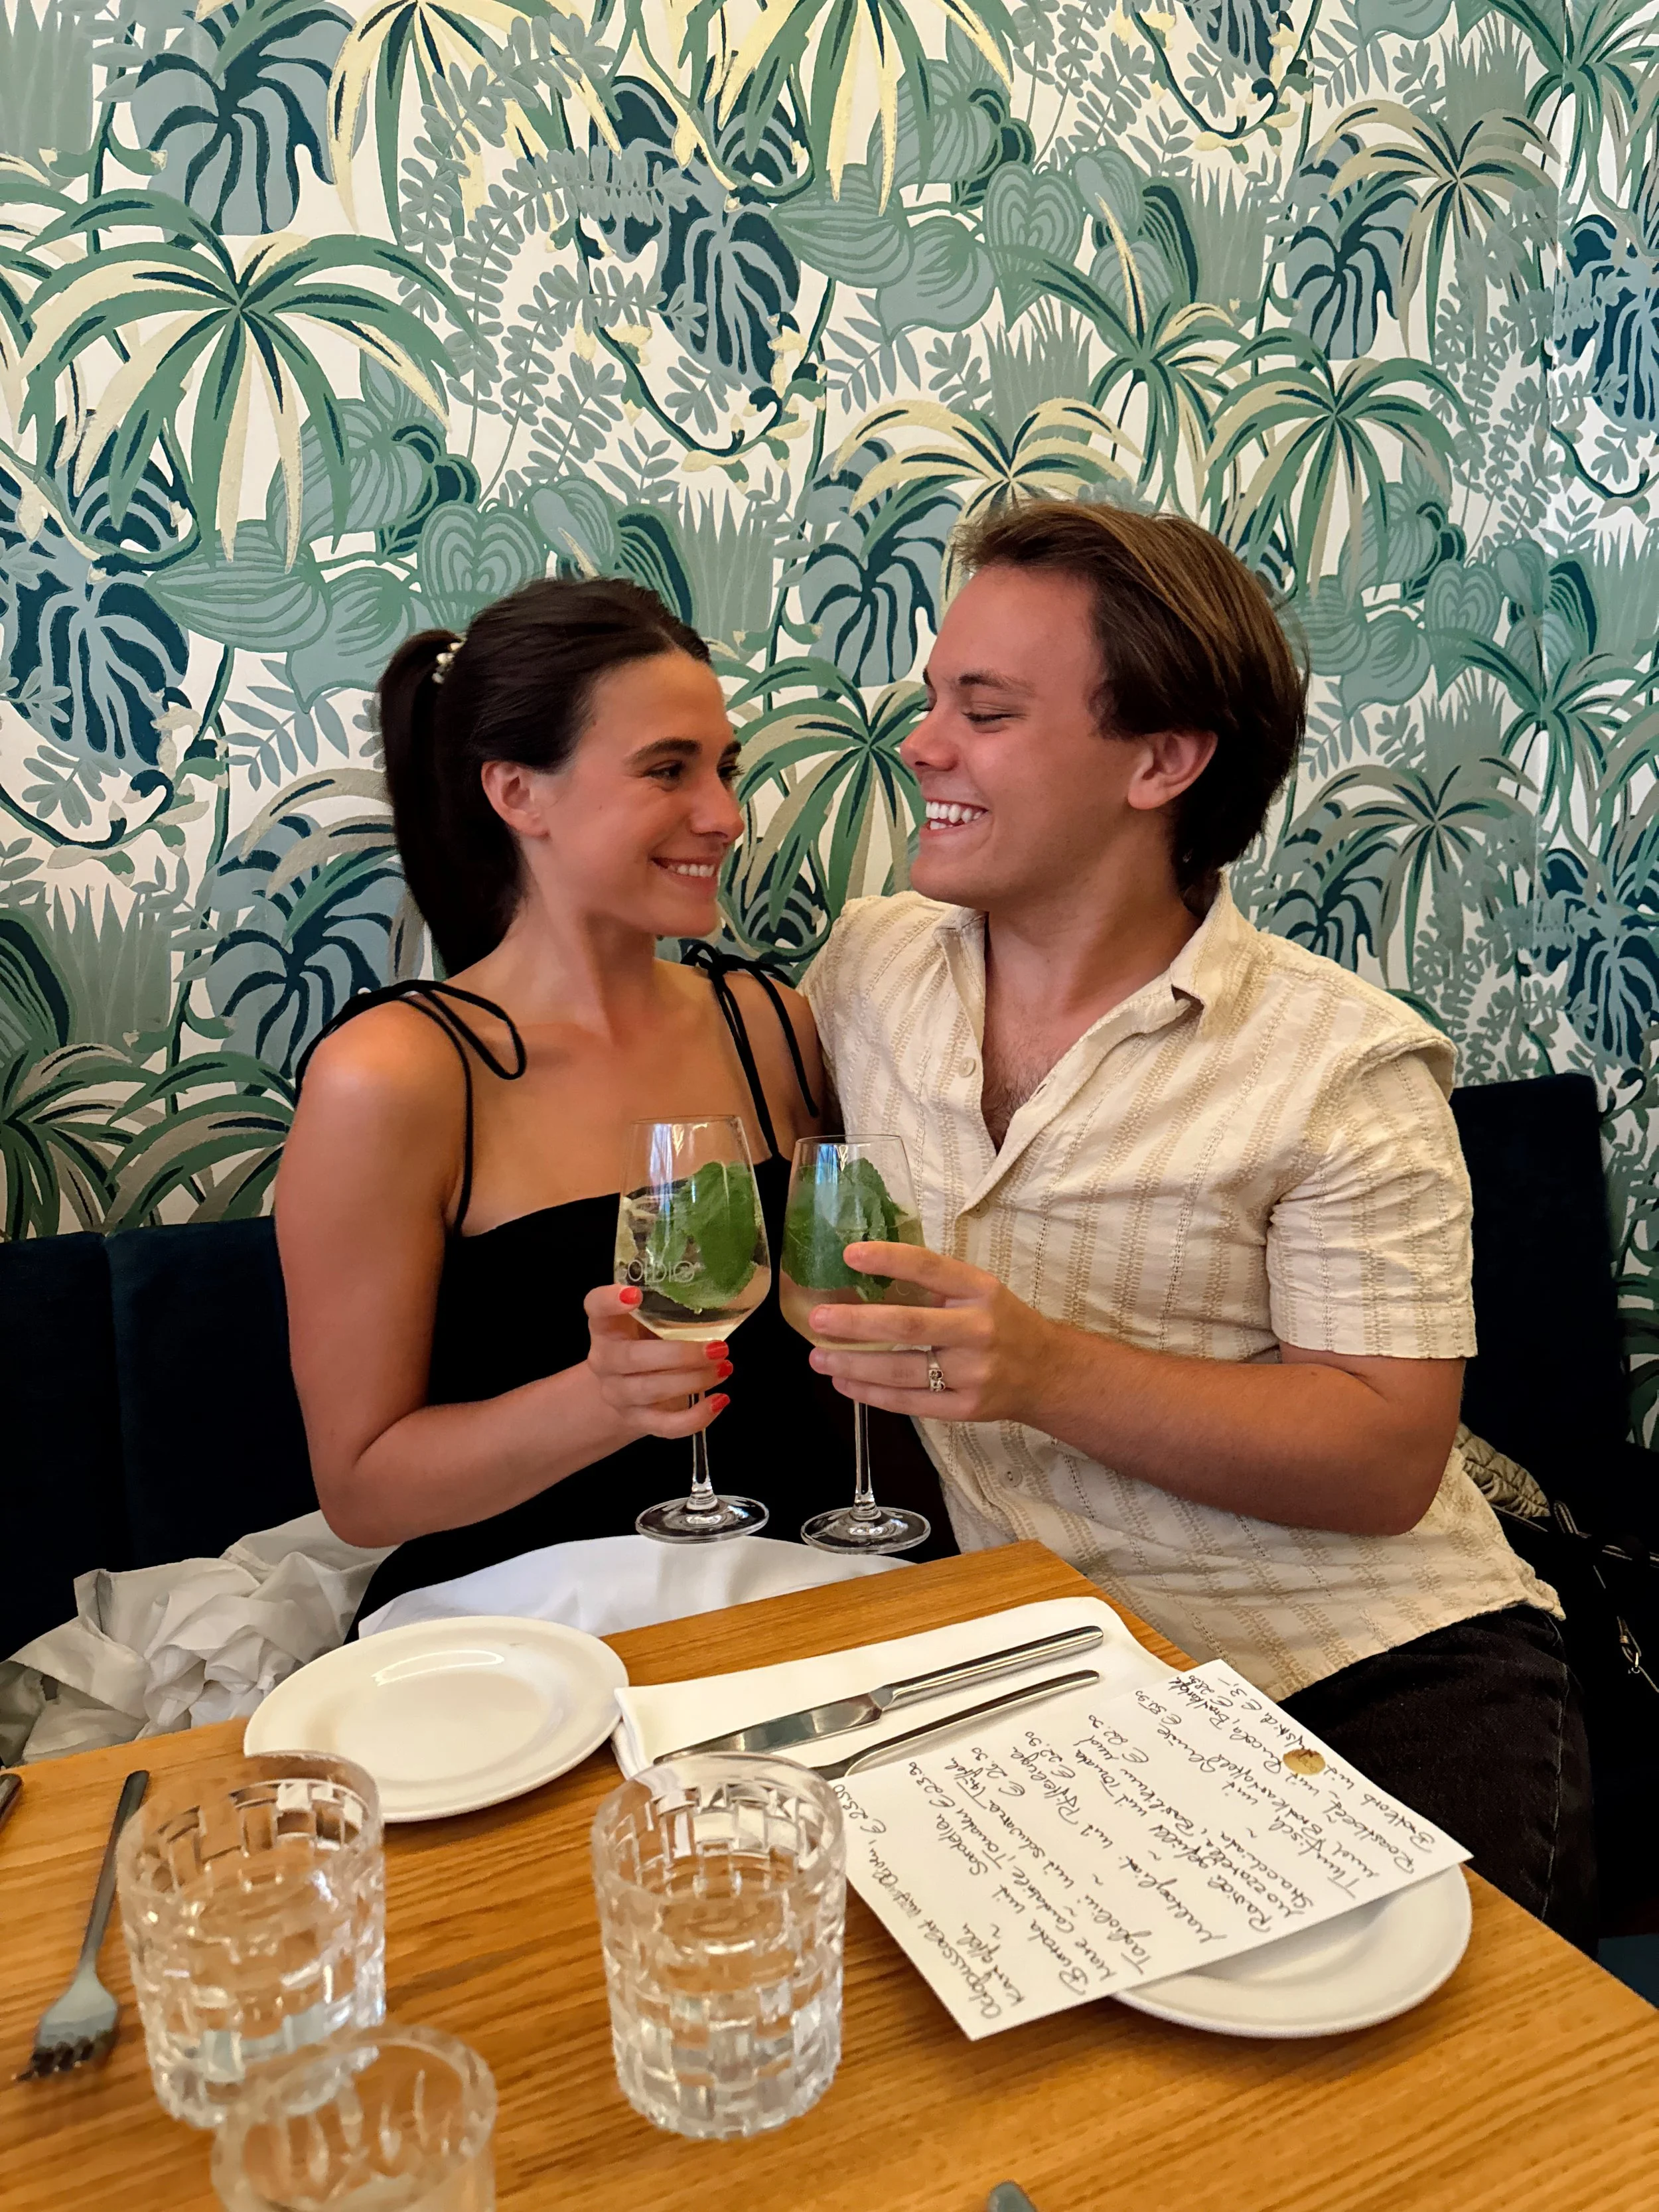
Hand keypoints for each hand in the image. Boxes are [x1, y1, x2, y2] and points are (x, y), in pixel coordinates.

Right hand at [582, 1286, 731, 1439]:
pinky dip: (696, 1417)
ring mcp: (618, 1394)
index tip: (635, 1295)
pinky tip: (719, 1400)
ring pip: (652, 1391)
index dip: (609, 1301)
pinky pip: (665, 1426)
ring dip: (694, 1380)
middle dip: (680, 1354)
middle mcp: (605, 1359)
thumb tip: (719, 1299)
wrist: (626, 1387)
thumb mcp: (647, 1319)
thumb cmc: (645, 1342)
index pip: (595, 1307)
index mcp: (606, 1325)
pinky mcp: (637, 1420)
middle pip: (632, 1357)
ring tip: (724, 1367)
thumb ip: (667, 1306)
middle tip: (717, 1348)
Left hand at [806, 1243, 1060, 1424]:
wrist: (1048, 1373)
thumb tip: (867, 1272)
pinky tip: (845, 1382)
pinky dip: (873, 1394)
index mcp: (980, 1289)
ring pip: (903, 1371)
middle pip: (908, 1326)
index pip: (929, 1268)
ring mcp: (974, 1373)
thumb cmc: (1002, 1323)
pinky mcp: (967, 1408)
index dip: (888, 1259)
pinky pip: (911, 1403)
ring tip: (820, 1356)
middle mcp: (979, 1329)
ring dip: (855, 1364)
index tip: (849, 1255)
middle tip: (817, 1319)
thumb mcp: (981, 1291)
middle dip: (857, 1323)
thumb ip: (936, 1285)